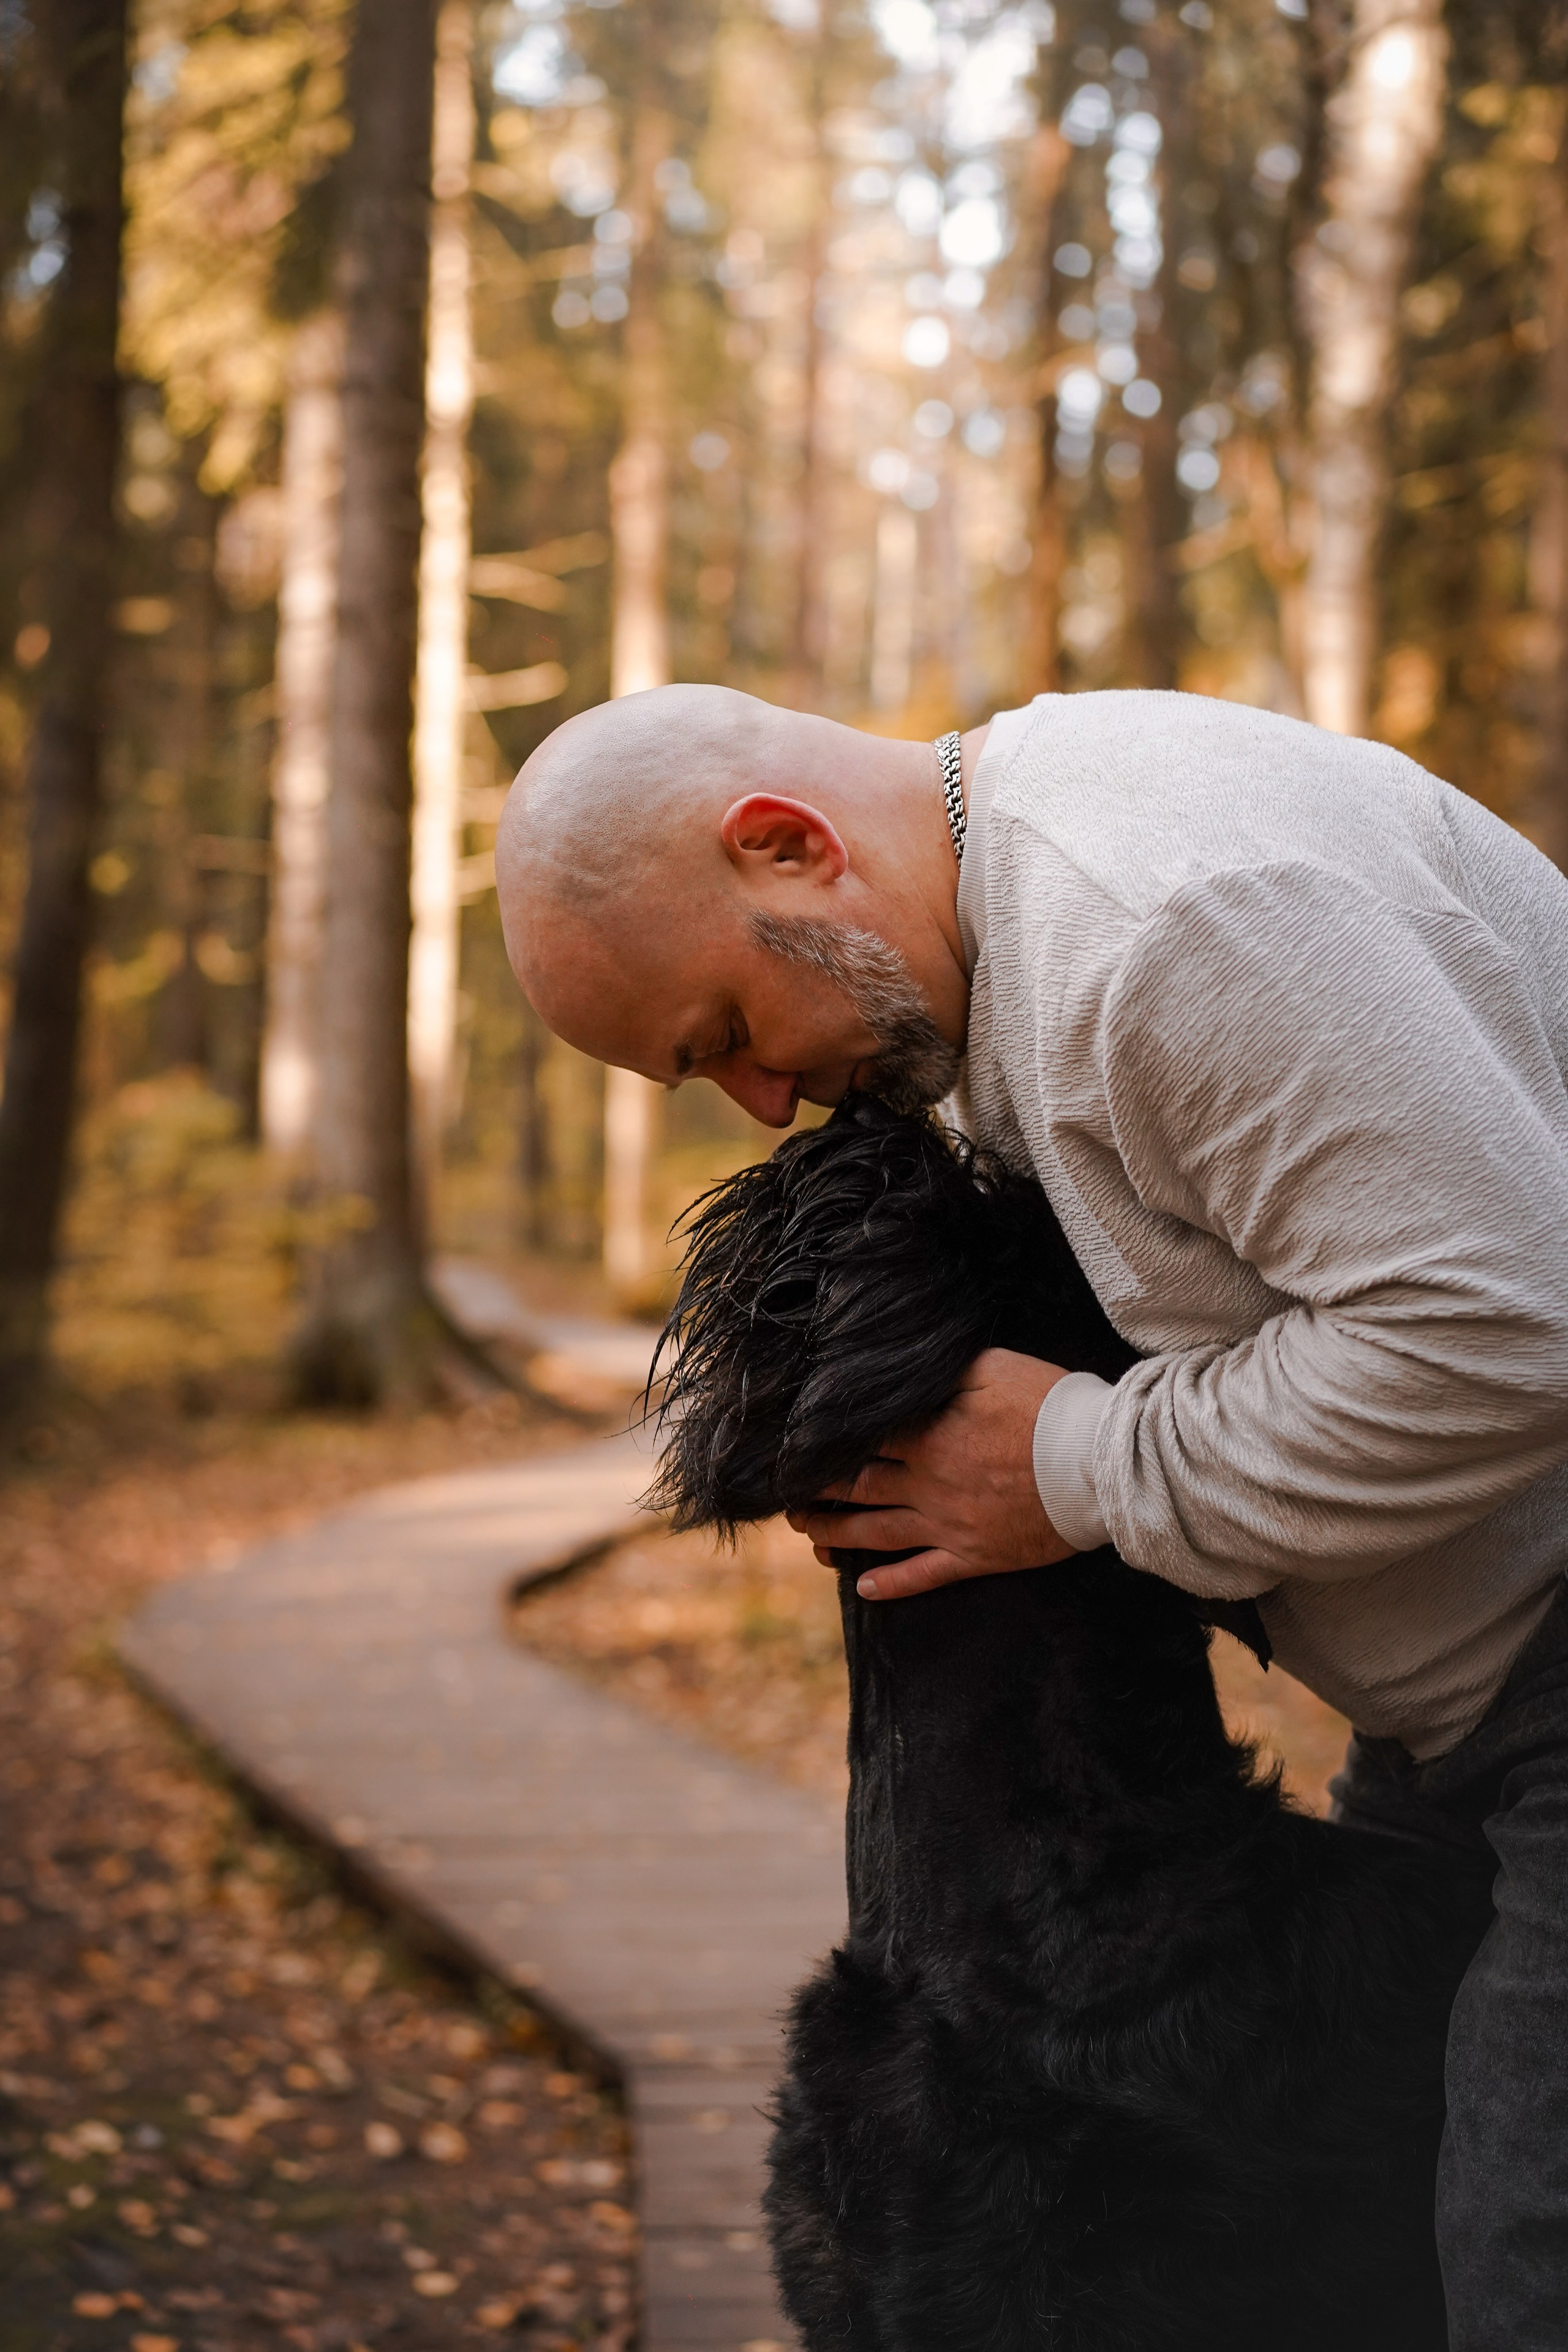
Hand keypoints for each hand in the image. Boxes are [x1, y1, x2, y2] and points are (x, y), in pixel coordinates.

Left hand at [788, 1348, 1077, 1599]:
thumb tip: (903, 1370)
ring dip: (836, 1534)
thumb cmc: (1050, 1407)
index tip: (795, 1441)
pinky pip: (925, 1574)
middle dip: (817, 1489)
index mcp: (930, 1437)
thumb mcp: (995, 1367)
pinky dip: (892, 1585)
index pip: (863, 1438)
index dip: (825, 1439)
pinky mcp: (978, 1555)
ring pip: (878, 1532)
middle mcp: (930, 1484)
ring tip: (807, 1532)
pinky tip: (864, 1589)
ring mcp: (951, 1525)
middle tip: (786, 1492)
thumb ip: (943, 1370)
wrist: (1100, 1465)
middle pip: (859, 1487)